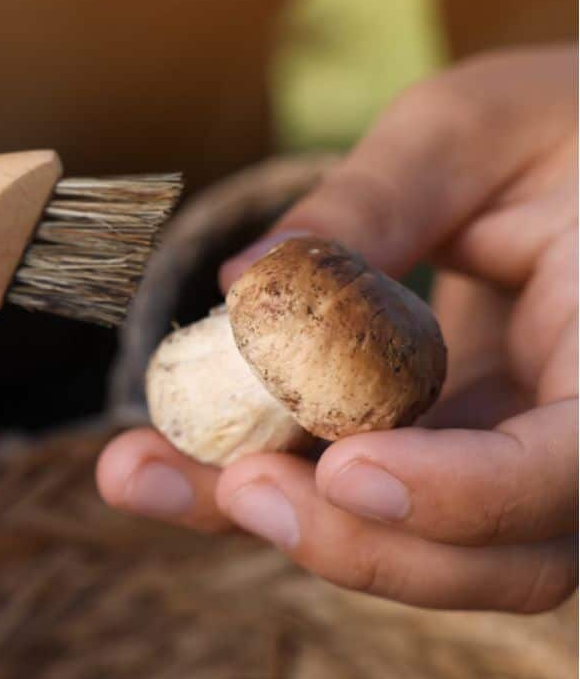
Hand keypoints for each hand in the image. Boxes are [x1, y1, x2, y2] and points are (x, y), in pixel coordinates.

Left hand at [99, 46, 576, 611]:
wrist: (575, 151)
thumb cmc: (552, 122)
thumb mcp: (471, 129)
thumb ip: (376, 198)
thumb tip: (245, 281)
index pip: (566, 469)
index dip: (464, 494)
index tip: (347, 469)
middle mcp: (577, 436)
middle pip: (495, 556)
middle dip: (356, 541)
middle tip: (234, 486)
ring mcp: (508, 459)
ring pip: (411, 547)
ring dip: (275, 521)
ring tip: (142, 473)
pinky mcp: (437, 453)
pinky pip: (353, 496)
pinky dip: (259, 483)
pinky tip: (156, 459)